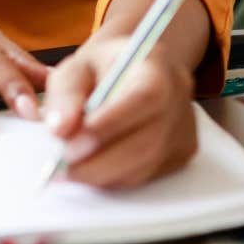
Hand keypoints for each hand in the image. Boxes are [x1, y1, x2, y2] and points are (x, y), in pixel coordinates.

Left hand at [39, 30, 197, 188]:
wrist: (140, 69)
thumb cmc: (107, 66)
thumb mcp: (79, 66)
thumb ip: (66, 94)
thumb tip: (59, 130)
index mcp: (158, 70)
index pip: (143, 100)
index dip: (108, 127)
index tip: (68, 147)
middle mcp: (179, 102)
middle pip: (145, 143)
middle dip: (96, 163)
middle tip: (59, 168)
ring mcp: (184, 131)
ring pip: (143, 168)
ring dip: (101, 175)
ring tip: (69, 168)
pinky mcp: (182, 153)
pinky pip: (144, 176)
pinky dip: (114, 178)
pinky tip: (95, 164)